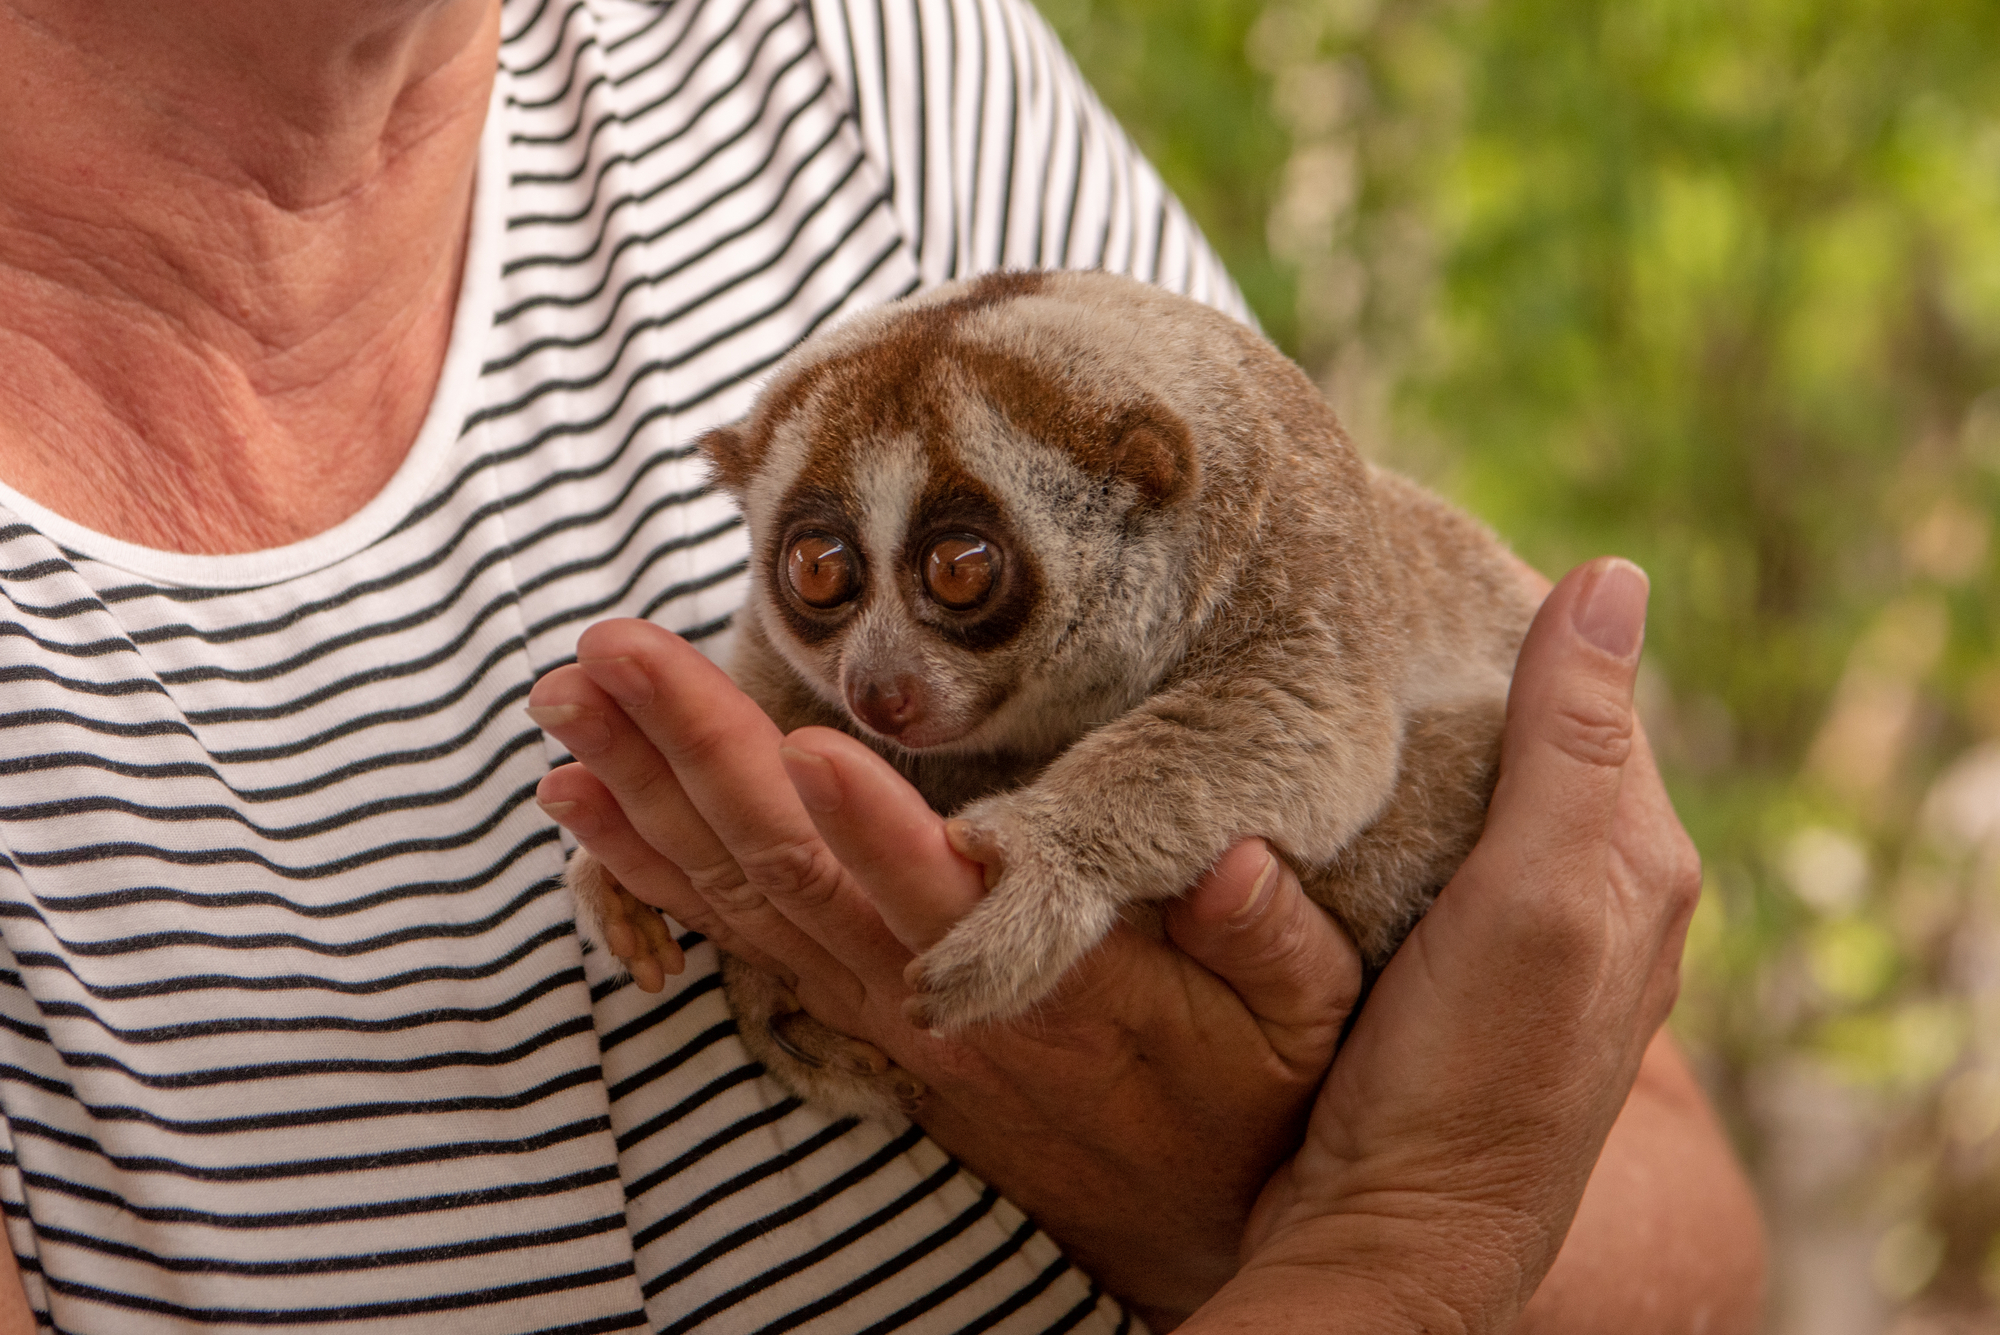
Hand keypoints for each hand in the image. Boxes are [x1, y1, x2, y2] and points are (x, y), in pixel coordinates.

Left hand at [528, 621, 1362, 1323]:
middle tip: (605, 655)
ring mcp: (882, 1007)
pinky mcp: (859, 1011)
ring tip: (560, 705)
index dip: (874, 829)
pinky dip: (650, 868)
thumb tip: (1236, 860)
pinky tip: (582, 808)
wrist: (1184, 1222)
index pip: (946, 900)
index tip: (807, 745)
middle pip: (798, 874)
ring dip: (644, 798)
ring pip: (743, 896)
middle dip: (698, 757)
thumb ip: (1270, 939)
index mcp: (1053, 981)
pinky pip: (737, 933)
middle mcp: (938, 994)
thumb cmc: (1249, 1099)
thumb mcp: (1304, 1022)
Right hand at [1184, 557, 1709, 1332]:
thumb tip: (1612, 577)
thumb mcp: (1538, 892)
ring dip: (1409, 742)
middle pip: (1526, 738)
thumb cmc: (1476, 1070)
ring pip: (1470, 794)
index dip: (1511, 620)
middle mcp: (1593, 890)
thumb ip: (1574, 744)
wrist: (1397, 1229)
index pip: (1589, 689)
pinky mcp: (1449, 968)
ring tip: (1323, 682)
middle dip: (1451, 674)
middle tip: (1344, 614)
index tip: (1408, 561)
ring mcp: (1518, 934)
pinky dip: (1384, 808)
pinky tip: (1326, 789)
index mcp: (1637, 856)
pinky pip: (1425, 853)